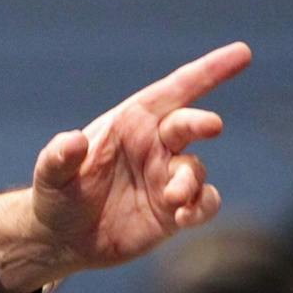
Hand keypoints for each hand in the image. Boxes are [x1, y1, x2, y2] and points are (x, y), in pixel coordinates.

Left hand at [0, 42, 251, 292]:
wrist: (62, 239)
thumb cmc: (55, 195)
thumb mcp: (50, 176)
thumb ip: (59, 157)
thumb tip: (72, 141)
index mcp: (130, 123)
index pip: (174, 90)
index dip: (208, 71)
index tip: (242, 53)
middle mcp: (154, 145)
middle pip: (189, 124)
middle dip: (201, 122)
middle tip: (211, 126)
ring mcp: (167, 178)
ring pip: (196, 170)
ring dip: (190, 181)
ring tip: (173, 198)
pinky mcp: (175, 211)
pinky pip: (204, 203)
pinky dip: (202, 207)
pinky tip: (184, 216)